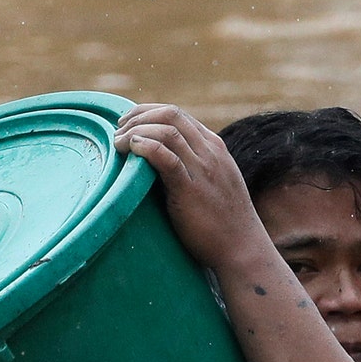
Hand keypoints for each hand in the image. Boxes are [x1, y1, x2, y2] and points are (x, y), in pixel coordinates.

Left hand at [114, 104, 269, 268]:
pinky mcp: (191, 189)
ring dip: (136, 131)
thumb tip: (159, 164)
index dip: (147, 113)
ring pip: (167, 130)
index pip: (178, 114)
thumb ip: (194, 168)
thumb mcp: (214, 183)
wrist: (242, 248)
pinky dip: (146, 147)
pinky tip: (132, 150)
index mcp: (214, 148)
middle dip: (138, 117)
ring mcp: (203, 169)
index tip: (128, 124)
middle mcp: (210, 152)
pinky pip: (167, 157)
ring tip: (118, 144)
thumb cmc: (224, 222)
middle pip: (170, 114)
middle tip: (118, 131)